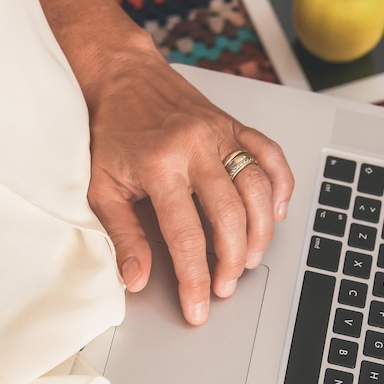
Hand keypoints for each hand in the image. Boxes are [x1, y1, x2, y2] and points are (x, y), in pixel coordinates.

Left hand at [85, 43, 293, 325]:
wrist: (122, 76)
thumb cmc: (110, 130)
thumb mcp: (102, 186)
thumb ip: (123, 234)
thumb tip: (137, 278)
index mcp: (159, 165)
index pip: (184, 235)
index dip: (194, 279)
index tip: (199, 308)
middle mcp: (195, 148)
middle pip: (229, 215)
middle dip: (231, 260)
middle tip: (225, 286)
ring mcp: (219, 133)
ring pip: (258, 187)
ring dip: (260, 231)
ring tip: (248, 259)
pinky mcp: (233, 124)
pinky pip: (270, 154)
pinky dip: (281, 185)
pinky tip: (275, 211)